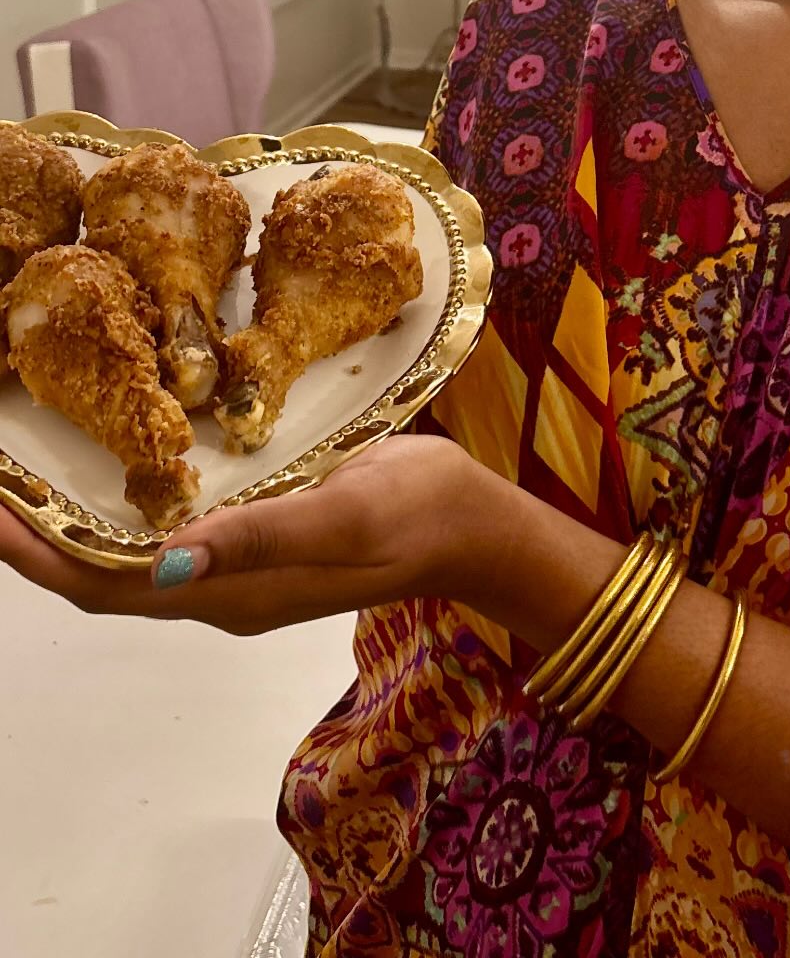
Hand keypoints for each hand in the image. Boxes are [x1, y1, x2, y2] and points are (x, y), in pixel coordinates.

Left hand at [0, 435, 504, 635]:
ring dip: (71, 525)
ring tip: (27, 475)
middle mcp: (218, 591)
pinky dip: (122, 508)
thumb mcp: (342, 514)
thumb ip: (259, 535)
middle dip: (37, 540)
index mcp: (229, 594)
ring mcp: (237, 570)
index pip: (103, 587)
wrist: (474, 526)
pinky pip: (166, 536)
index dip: (37, 556)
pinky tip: (116, 465)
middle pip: (101, 578)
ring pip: (128, 559)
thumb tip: (164, 563)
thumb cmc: (413, 512)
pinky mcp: (258, 540)